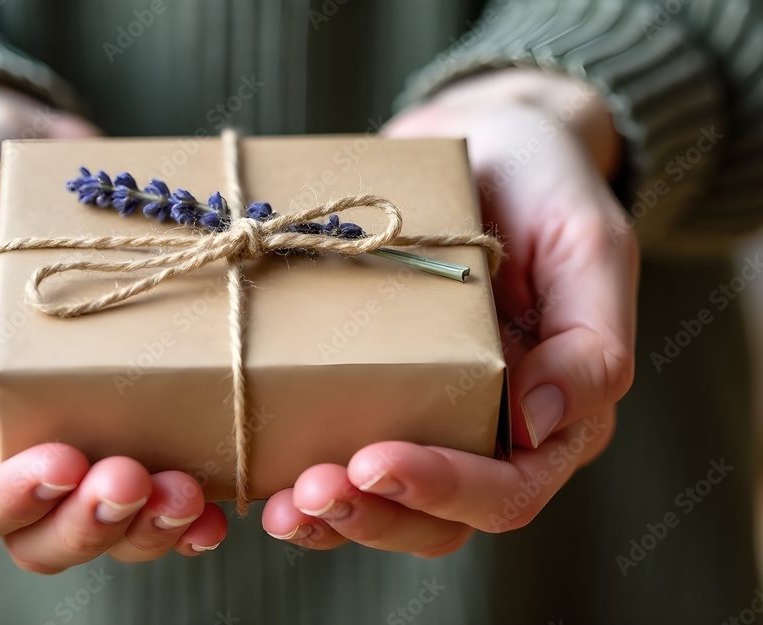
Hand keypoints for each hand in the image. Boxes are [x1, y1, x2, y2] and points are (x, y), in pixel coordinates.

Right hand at [0, 80, 226, 571]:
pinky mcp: (134, 412)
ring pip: (107, 524)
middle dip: (90, 524)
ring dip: (147, 525)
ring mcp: (78, 432)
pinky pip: (160, 484)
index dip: (9, 502)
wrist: (21, 157)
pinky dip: (189, 509)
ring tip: (186, 495)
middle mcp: (9, 447)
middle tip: (132, 478)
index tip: (60, 461)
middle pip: (41, 537)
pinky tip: (219, 506)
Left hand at [261, 69, 637, 553]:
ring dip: (326, 514)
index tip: (375, 463)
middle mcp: (486, 432)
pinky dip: (290, 469)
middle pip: (435, 520)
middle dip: (370, 515)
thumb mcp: (589, 246)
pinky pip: (333, 448)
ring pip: (380, 505)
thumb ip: (591, 341)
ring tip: (275, 502)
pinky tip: (252, 470)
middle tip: (308, 493)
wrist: (484, 143)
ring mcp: (422, 413)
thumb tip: (543, 422)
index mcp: (552, 416)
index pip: (507, 490)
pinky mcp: (367, 386)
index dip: (443, 491)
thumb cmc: (546, 188)